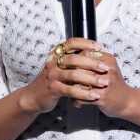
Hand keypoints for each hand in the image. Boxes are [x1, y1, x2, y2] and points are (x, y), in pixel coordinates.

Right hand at [18, 38, 133, 117]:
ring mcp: (52, 76)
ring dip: (91, 79)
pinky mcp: (53, 89)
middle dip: (93, 63)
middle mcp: (53, 63)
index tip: (99, 47)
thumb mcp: (59, 67)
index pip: (71, 43)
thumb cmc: (51, 81)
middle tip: (106, 67)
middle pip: (75, 59)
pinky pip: (71, 90)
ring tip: (104, 82)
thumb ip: (72, 61)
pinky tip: (94, 96)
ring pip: (74, 75)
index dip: (86, 43)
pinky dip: (84, 93)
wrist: (34, 97)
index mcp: (56, 55)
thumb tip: (93, 54)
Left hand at [60, 41, 133, 118]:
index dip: (73, 59)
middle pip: (81, 68)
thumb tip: (72, 55)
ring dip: (72, 88)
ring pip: (80, 83)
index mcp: (108, 60)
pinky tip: (75, 100)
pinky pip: (83, 97)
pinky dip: (77, 100)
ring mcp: (105, 84)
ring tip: (67, 90)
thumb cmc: (114, 84)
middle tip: (63, 78)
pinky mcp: (103, 97)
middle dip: (70, 74)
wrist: (127, 101)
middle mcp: (108, 70)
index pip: (85, 54)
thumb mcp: (107, 67)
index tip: (66, 65)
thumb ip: (93, 60)